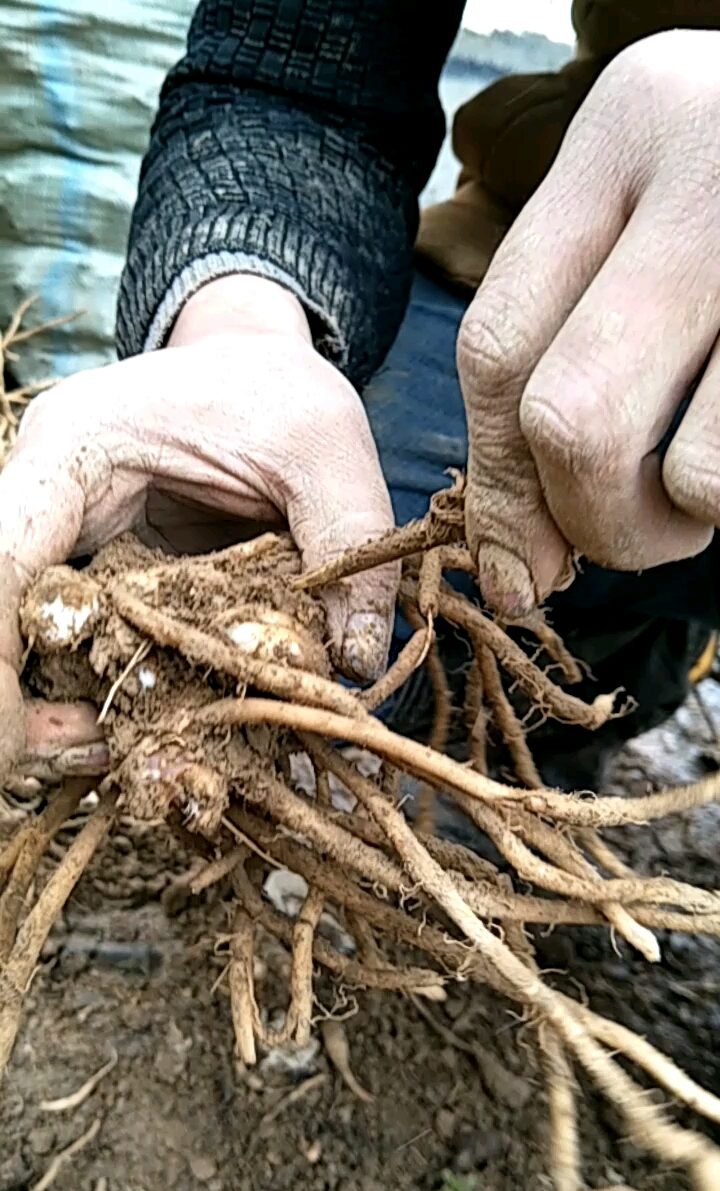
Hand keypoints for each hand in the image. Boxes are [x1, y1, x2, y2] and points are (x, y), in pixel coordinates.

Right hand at [0, 275, 397, 779]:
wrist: (254, 364)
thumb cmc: (279, 389)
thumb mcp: (326, 449)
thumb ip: (347, 545)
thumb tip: (354, 668)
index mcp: (75, 451)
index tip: (19, 740)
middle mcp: (44, 498)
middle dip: (20, 706)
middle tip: (95, 757)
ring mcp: (57, 542)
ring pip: (24, 642)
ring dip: (53, 712)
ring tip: (119, 756)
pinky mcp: (85, 576)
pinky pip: (69, 647)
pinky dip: (95, 695)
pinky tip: (143, 731)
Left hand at [458, 29, 719, 615]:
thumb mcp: (653, 219)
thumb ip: (564, 349)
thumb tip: (513, 563)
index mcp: (629, 129)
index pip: (498, 344)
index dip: (496, 482)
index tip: (512, 563)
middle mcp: (713, 169)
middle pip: (571, 417)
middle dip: (586, 517)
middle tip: (627, 530)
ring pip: (690, 472)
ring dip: (686, 519)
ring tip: (709, 476)